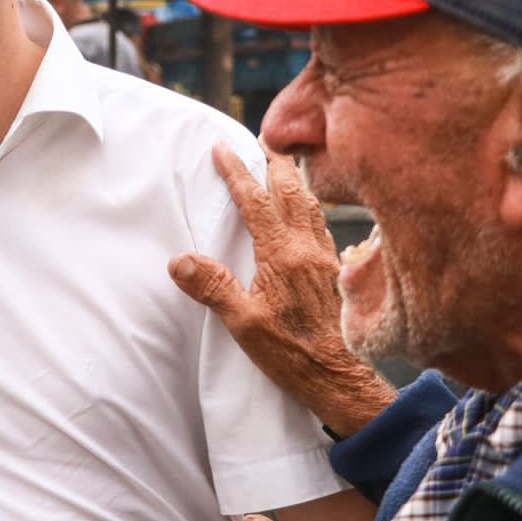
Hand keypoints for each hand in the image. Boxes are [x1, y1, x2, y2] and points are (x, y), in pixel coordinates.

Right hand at [168, 144, 394, 437]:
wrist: (343, 379)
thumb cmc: (293, 355)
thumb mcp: (243, 325)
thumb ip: (213, 287)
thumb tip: (179, 260)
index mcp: (282, 255)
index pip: (255, 201)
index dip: (236, 171)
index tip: (221, 148)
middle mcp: (307, 248)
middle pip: (291, 191)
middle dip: (274, 163)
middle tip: (262, 141)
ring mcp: (326, 259)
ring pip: (311, 205)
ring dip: (295, 181)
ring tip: (284, 167)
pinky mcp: (336, 273)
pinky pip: (322, 226)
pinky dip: (311, 207)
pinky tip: (309, 213)